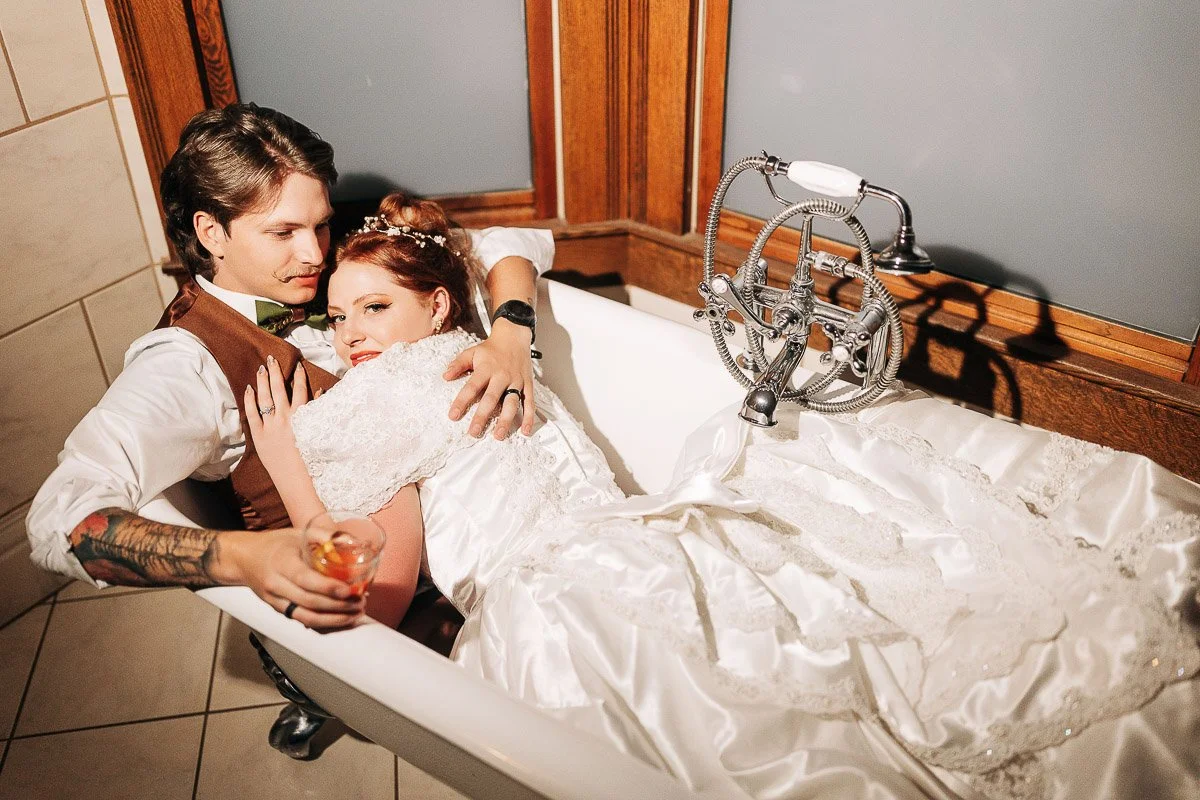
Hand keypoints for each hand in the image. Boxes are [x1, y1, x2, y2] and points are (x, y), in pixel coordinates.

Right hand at [226, 528, 364, 629]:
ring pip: (305, 617)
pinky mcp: (277, 609)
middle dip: (338, 606)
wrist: (243, 558)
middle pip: (309, 602)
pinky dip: (322, 622)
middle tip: (360, 602)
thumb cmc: (272, 544)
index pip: (306, 579)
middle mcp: (276, 584)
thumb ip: (323, 536)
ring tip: (355, 615)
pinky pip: (300, 619)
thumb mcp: (296, 533)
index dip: (329, 588)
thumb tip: (351, 541)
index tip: (350, 591)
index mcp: (281, 562)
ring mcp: (274, 599)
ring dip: (333, 620)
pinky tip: (339, 619)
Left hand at [244, 356, 307, 472]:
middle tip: (272, 359)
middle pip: (279, 389)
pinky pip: (252, 414)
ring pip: (265, 398)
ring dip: (263, 381)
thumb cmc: (310, 458)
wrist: (296, 479)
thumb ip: (316, 411)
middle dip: (276, 372)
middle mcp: (286, 418)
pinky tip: (249, 389)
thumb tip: (320, 392)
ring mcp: (271, 426)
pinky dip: (250, 400)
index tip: (296, 365)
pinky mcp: (259, 436)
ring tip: (261, 368)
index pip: (300, 390)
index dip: (298, 376)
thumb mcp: (316, 432)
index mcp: (301, 418)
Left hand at [443, 319, 535, 438]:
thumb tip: (445, 376)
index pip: (472, 387)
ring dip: (505, 420)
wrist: (514, 336)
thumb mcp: (472, 352)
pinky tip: (525, 431)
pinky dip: (529, 417)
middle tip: (474, 432)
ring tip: (498, 436)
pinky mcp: (528, 384)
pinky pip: (530, 403)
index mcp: (486, 368)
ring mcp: (516, 381)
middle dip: (482, 416)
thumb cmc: (491, 348)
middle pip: (491, 398)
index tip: (453, 416)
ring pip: (511, 403)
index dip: (461, 401)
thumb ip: (458, 364)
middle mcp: (502, 376)